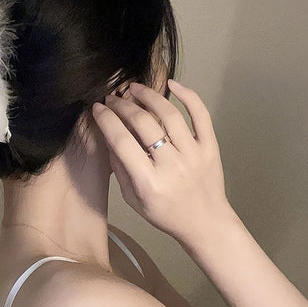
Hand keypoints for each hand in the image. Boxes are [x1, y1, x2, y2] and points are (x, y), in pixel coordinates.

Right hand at [92, 79, 231, 243]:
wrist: (205, 223)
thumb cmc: (164, 213)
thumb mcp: (132, 198)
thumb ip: (120, 167)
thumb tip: (109, 135)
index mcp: (149, 182)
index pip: (122, 142)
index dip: (106, 120)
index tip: (97, 108)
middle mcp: (171, 165)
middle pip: (143, 124)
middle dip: (122, 106)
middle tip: (112, 98)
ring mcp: (194, 154)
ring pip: (170, 115)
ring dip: (149, 96)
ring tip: (134, 88)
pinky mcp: (210, 147)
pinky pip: (201, 115)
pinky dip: (188, 95)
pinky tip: (171, 84)